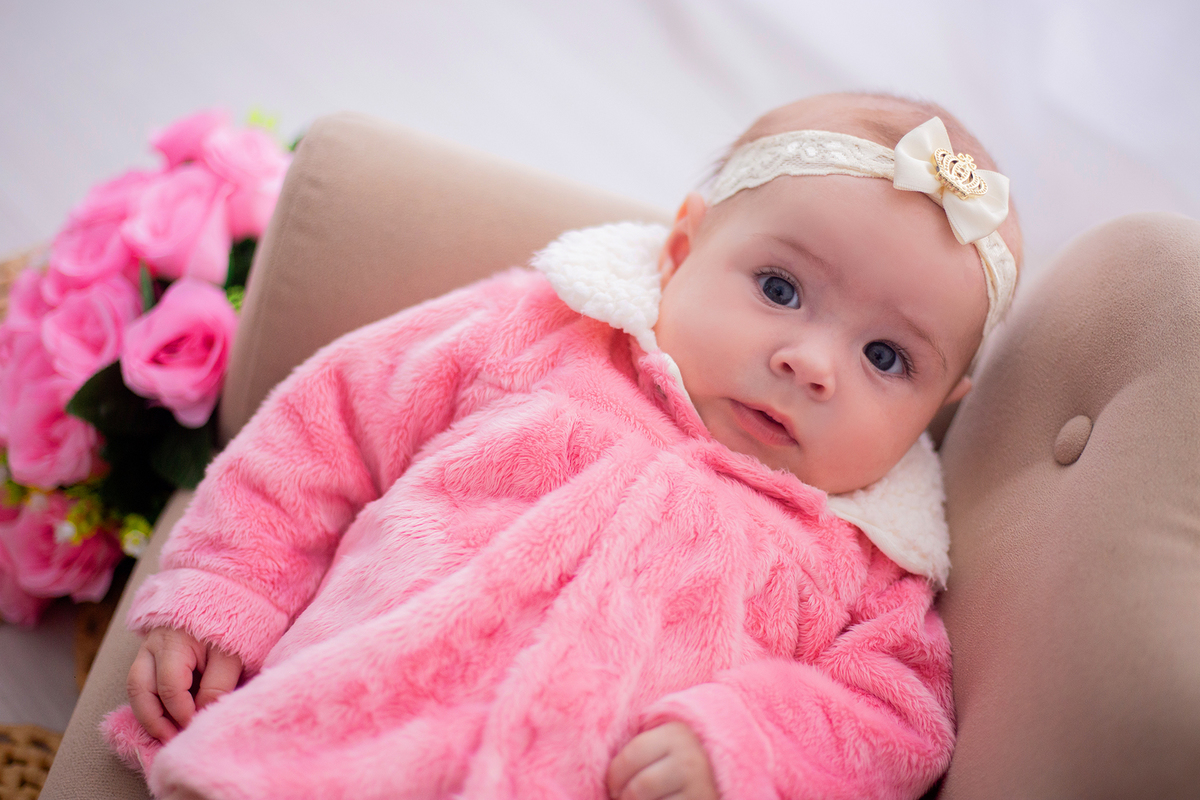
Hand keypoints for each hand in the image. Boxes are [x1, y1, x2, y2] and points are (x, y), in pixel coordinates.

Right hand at [127, 626, 242, 742]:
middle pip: (140, 689)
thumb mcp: (231, 657)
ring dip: (147, 716)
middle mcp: (153, 646)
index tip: (195, 728)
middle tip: (172, 740)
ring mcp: (146, 651)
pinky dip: (149, 705)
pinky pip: (140, 686)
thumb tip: (198, 718)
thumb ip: (217, 687)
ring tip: (166, 736)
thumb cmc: (229, 630)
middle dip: (154, 720)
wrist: (221, 603)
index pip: (170, 686)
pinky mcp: (147, 658)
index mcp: (175, 641)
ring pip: (134, 689)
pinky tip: (164, 721)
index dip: (182, 712)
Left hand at [607, 722, 718, 799]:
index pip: (632, 756)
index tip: (611, 786)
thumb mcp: (660, 742)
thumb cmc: (674, 757)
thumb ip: (638, 747)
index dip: (614, 776)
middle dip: (623, 798)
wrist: (718, 771)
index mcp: (675, 734)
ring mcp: (699, 787)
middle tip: (620, 798)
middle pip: (639, 788)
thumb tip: (595, 761)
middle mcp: (690, 760)